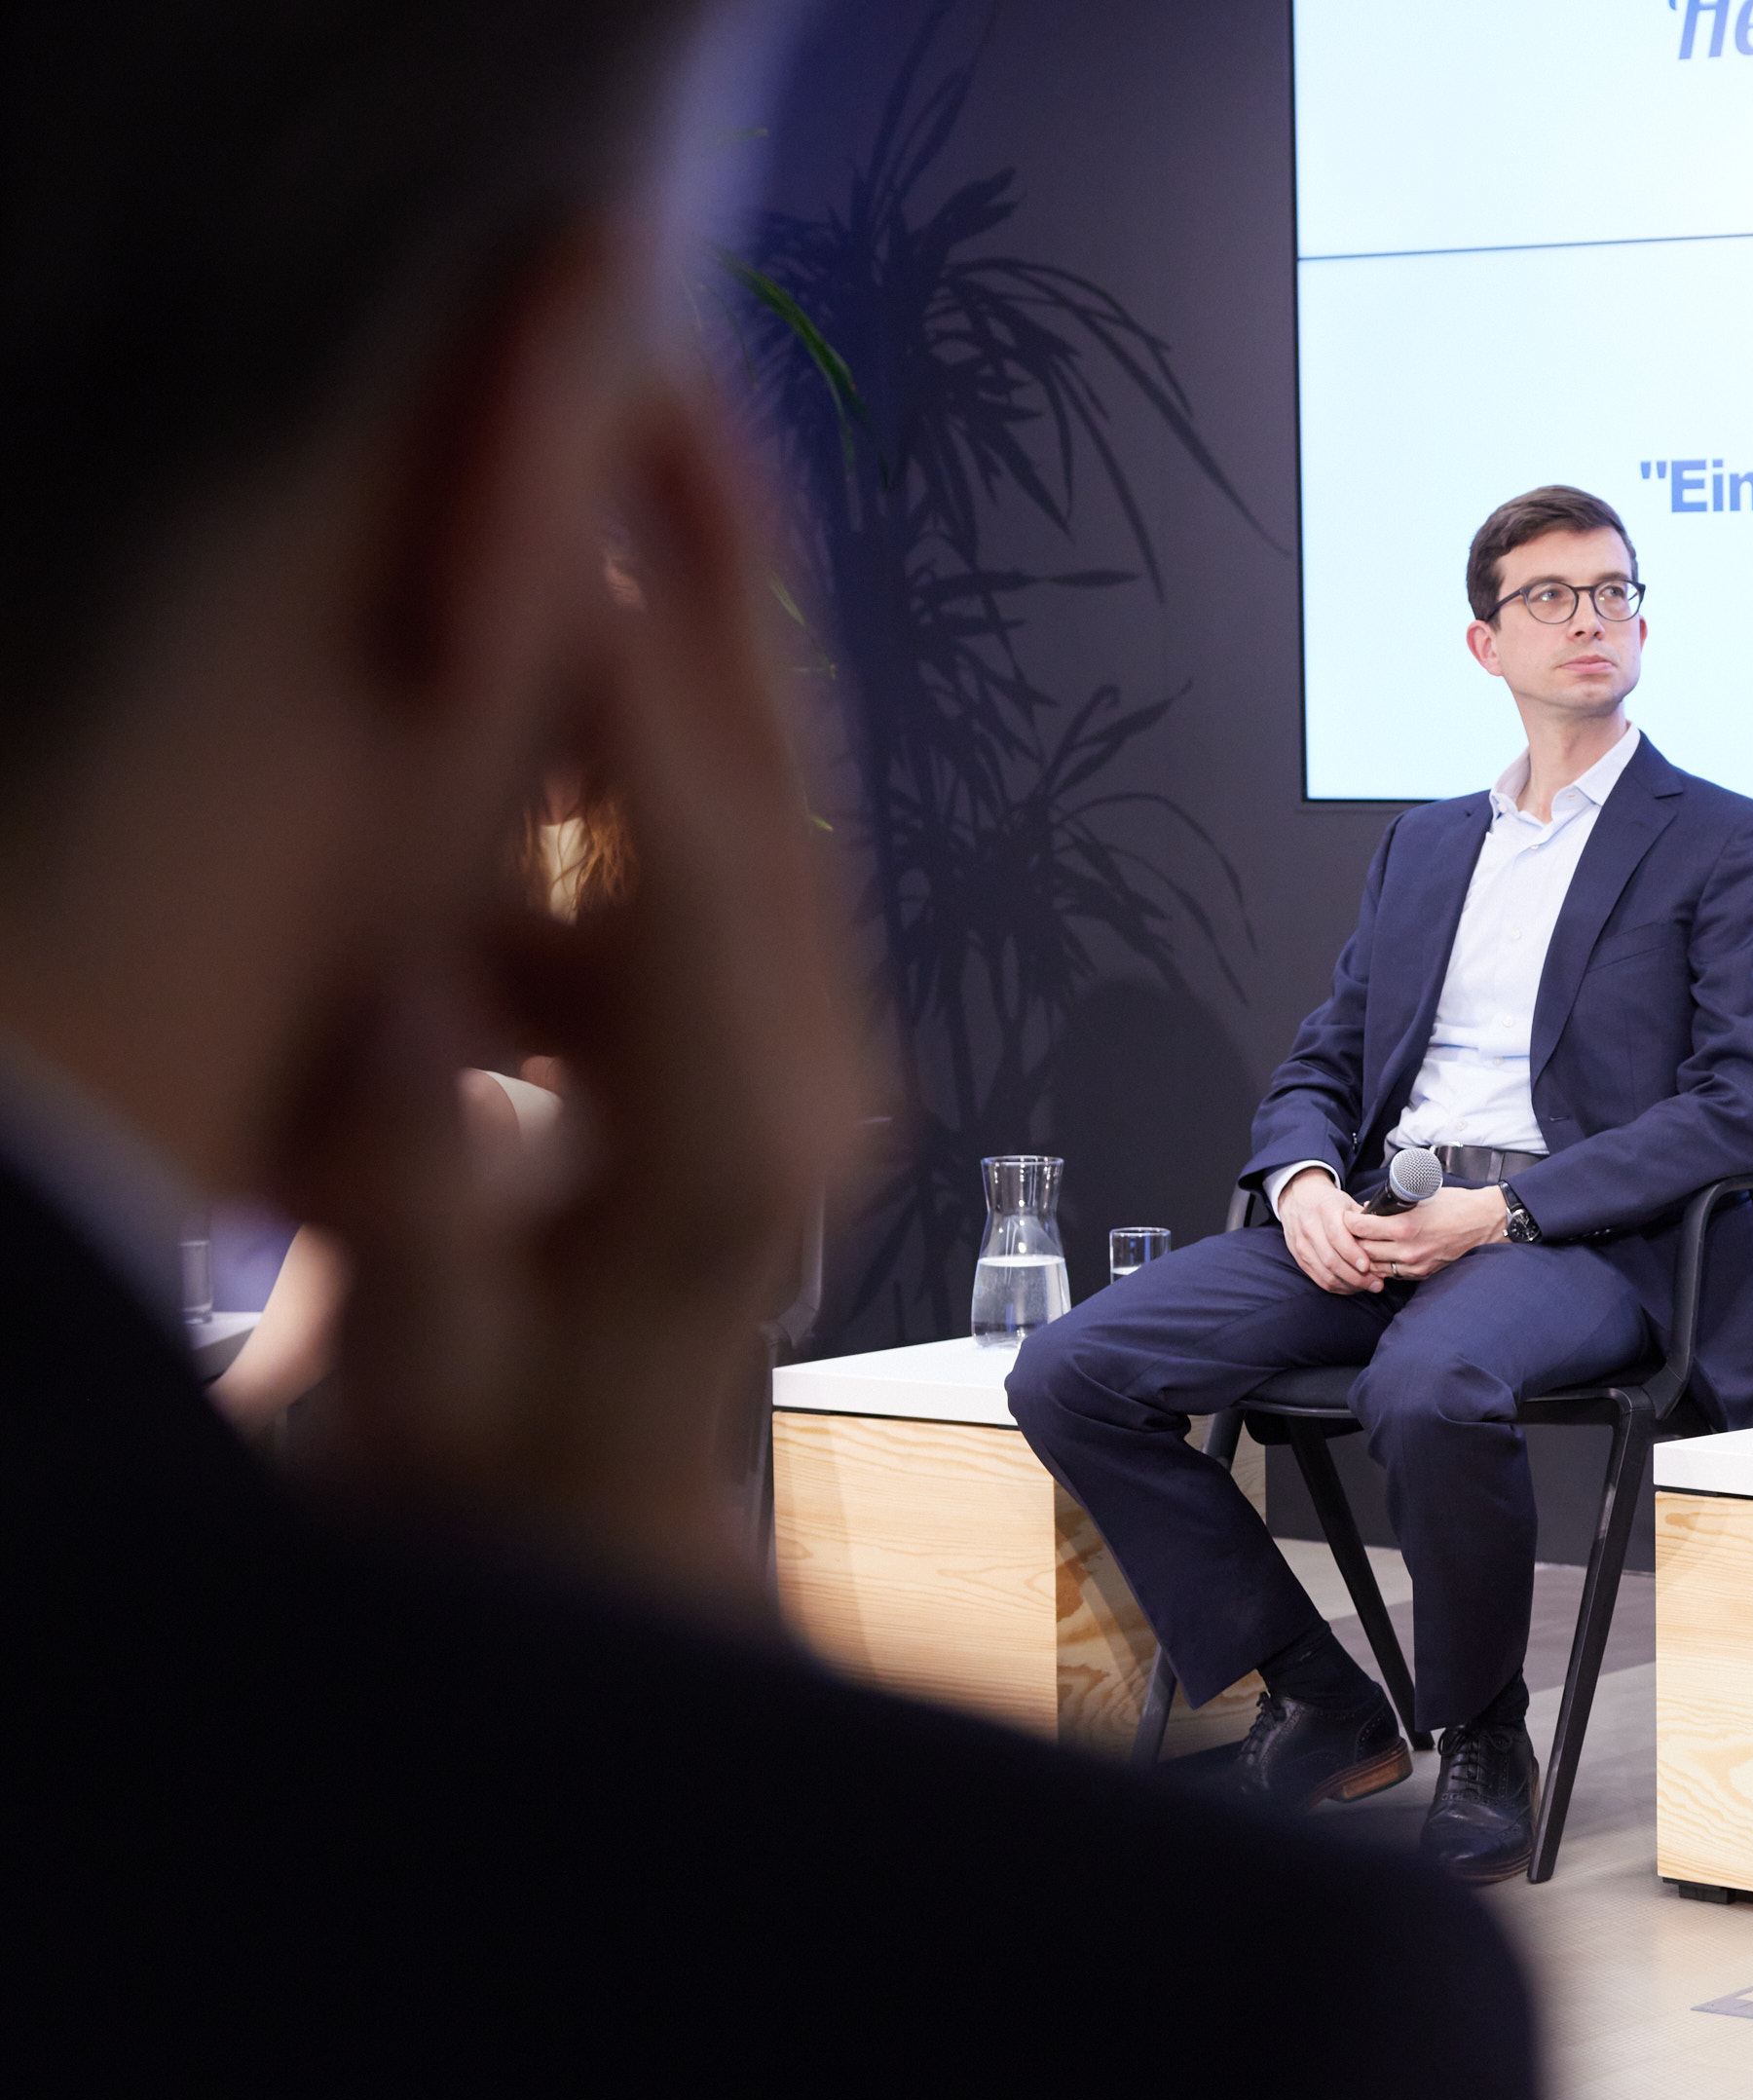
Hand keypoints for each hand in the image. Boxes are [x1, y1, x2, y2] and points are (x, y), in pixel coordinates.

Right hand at [279, 383, 865, 1612]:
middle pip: (761, 795)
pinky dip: (644, 717)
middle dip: (708, 583)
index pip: (694, 882)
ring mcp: (790, 1040)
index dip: (645, 692)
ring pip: (744, 792)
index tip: (604, 515)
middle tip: (653, 373)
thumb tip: (424, 1028)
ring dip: (692, 615)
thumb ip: (417, 1208)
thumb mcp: (425, 1367)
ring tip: (636, 416)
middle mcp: (795, 1076)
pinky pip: (701, 833)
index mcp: (721, 1153)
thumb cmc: (477, 1463)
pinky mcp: (753, 1022)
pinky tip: (585, 593)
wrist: (579, 1533)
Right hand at [1275, 1166, 1382, 1293]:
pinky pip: (1320, 1279)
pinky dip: (1338, 1286)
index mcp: (1325, 1210)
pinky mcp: (1300, 1259)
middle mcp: (1310, 1228)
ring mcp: (1302, 1245)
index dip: (1352, 1253)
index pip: (1336, 1235)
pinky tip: (1353, 1286)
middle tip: (1376, 1283)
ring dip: (1349, 1284)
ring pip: (1325, 1273)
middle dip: (1356, 1276)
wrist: (1298, 1200)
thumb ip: (1366, 1219)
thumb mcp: (1348, 1203)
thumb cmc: (1330, 1203)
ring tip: (1369, 1286)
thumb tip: (1388, 1236)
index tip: (1367, 1265)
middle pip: (1331, 1259)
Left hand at [1346, 1184, 1509, 1280]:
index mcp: (1406, 1226)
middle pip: (1364, 1249)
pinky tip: (1379, 1256)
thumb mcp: (1423, 1196)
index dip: (1350, 1221)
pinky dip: (1382, 1265)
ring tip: (1361, 1245)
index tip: (1347, 1216)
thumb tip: (1371, 1209)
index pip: (1362, 1228)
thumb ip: (1396, 1204)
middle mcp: (1409, 1249)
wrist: (1485, 1224)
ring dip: (1365, 1256)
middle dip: (1353, 1240)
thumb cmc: (1456, 1204)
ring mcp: (1416, 1265)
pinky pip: (1392, 1274)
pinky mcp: (1422, 1274)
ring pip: (1375, 1266)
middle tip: (1349, 1232)